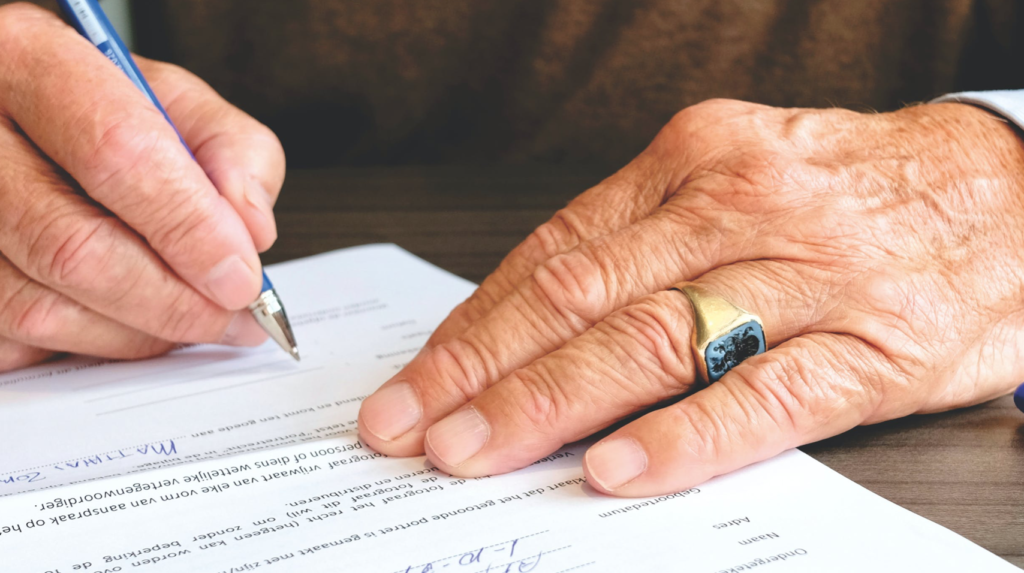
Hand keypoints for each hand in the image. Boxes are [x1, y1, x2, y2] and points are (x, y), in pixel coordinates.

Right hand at [0, 4, 284, 370]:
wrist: (22, 119)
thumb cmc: (103, 109)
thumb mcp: (179, 102)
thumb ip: (234, 154)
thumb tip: (251, 233)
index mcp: (29, 59)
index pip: (116, 151)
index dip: (190, 227)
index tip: (241, 276)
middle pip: (72, 247)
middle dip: (173, 301)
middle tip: (232, 318)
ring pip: (40, 308)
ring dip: (137, 333)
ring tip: (191, 318)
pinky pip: (17, 341)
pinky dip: (88, 344)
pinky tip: (124, 317)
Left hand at [359, 97, 1023, 495]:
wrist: (1009, 188)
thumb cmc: (851, 191)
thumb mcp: (737, 180)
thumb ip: (643, 244)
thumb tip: (531, 323)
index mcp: (693, 160)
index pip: (556, 253)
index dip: (474, 325)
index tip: (416, 381)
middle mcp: (739, 208)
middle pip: (583, 298)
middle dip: (482, 371)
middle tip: (410, 427)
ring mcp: (808, 278)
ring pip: (655, 342)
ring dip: (552, 405)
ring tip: (477, 452)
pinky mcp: (875, 347)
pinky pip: (766, 397)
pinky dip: (685, 436)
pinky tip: (618, 469)